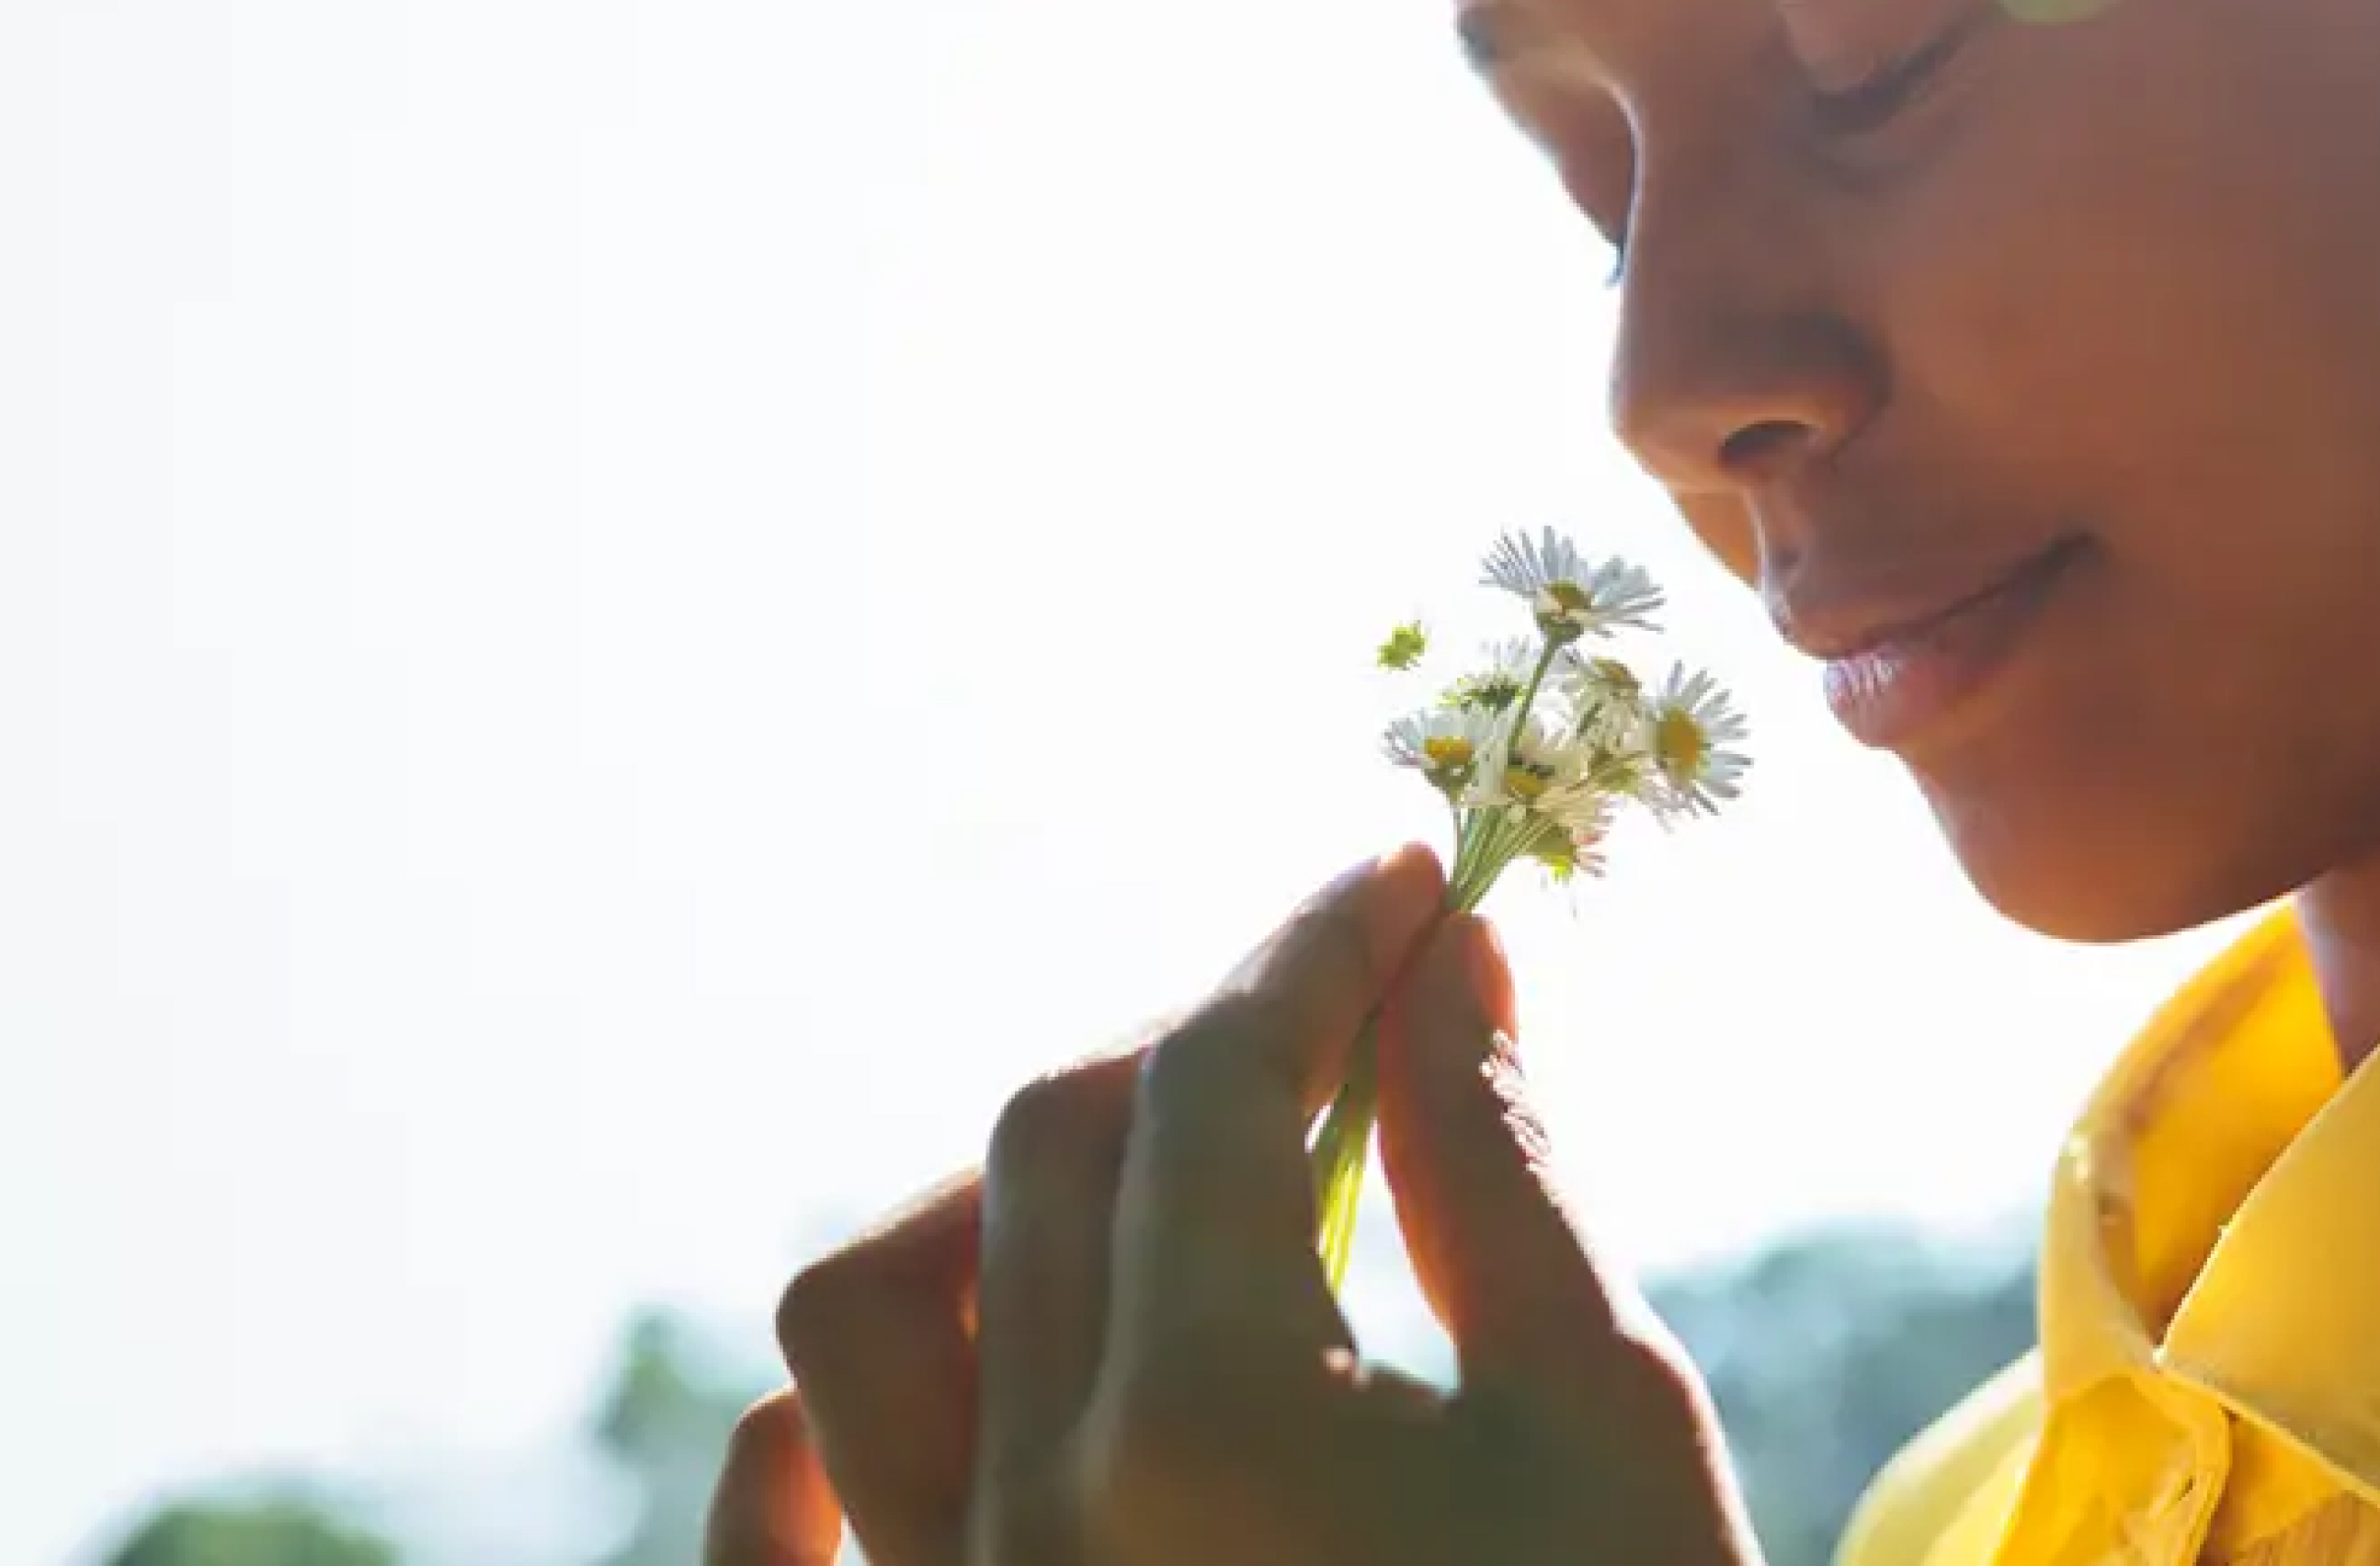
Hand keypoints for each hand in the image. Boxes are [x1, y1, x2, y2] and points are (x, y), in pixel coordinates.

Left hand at [713, 845, 1757, 1565]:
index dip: (1308, 948)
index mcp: (1207, 1423)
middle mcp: (1030, 1518)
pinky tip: (932, 1386)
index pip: (1217, 1079)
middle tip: (1329, 1010)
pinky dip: (813, 1436)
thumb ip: (1497, 1167)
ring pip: (863, 1317)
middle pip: (1046, 1156)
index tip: (1398, 880)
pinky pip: (774, 1539)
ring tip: (1142, 1193)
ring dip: (993, 1208)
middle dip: (1193, 1044)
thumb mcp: (1606, 1413)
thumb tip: (1443, 959)